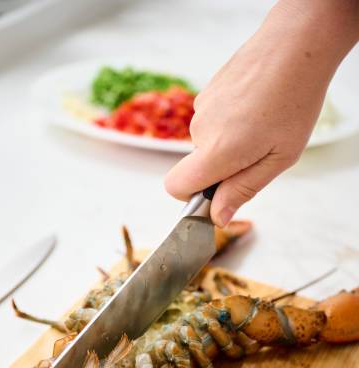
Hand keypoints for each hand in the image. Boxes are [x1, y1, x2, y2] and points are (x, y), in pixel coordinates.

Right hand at [165, 0, 358, 226]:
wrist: (295, 47)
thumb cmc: (294, 102)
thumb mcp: (278, 159)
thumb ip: (242, 190)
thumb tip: (217, 217)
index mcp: (217, 151)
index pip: (175, 186)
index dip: (191, 197)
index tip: (217, 194)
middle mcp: (201, 130)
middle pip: (197, 166)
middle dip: (222, 168)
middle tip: (259, 150)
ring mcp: (201, 108)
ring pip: (207, 142)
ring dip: (228, 142)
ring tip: (261, 123)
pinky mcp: (206, 93)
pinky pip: (212, 121)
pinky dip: (229, 121)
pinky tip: (254, 107)